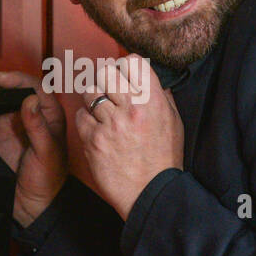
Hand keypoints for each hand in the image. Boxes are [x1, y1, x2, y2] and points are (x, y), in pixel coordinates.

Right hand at [0, 70, 67, 226]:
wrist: (32, 205)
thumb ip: (38, 126)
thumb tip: (30, 100)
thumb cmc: (49, 180)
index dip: (16, 79)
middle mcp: (29, 116)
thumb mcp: (47, 152)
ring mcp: (11, 123)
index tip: (1, 79)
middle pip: (12, 89)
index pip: (33, 86)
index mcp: (48, 115)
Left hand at [74, 55, 183, 220]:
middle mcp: (131, 109)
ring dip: (93, 100)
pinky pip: (80, 116)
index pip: (132, 61)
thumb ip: (163, 98)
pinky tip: (96, 130)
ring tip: (102, 113)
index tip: (124, 77)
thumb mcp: (175, 124)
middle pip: (106, 71)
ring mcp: (110, 124)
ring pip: (89, 92)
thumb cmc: (163, 160)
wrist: (150, 194)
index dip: (125, 66)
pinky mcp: (93, 140)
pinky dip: (86, 121)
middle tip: (109, 93)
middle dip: (106, 80)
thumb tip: (153, 80)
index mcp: (153, 102)